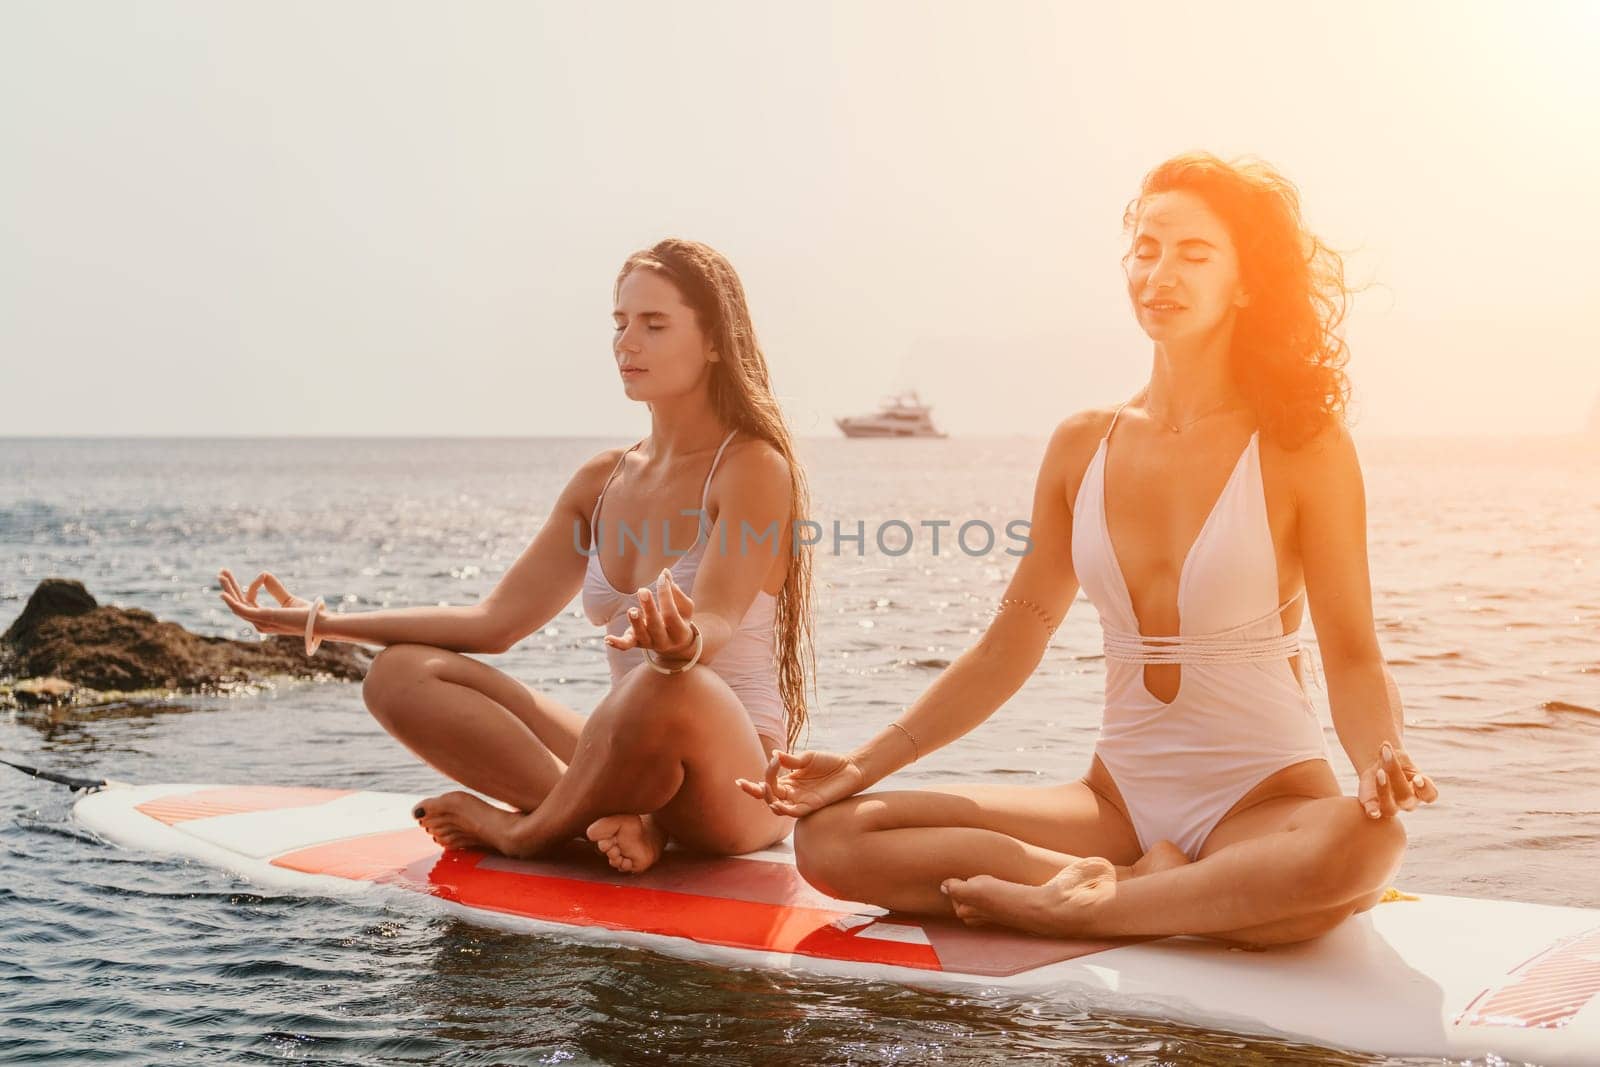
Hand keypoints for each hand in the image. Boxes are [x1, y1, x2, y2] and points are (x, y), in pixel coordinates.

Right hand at [217, 568, 315, 637]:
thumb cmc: (306, 614)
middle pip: (239, 603)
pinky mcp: (263, 617)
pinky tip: (223, 593)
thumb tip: (263, 574)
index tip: (264, 575)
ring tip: (221, 574)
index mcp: (264, 620)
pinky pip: (242, 609)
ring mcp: (260, 621)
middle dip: (230, 587)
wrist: (319, 622)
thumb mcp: (287, 599)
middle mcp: (259, 623)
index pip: (249, 602)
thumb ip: (274, 589)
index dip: (253, 586)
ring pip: (237, 604)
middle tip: (222, 572)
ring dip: (228, 589)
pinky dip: (231, 601)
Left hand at [604, 568, 696, 659]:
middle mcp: (664, 641)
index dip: (666, 595)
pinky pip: (625, 645)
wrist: (673, 643)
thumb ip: (675, 592)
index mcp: (679, 632)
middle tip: (642, 591)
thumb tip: (665, 573)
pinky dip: (616, 643)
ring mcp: (648, 643)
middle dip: (649, 608)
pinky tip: (607, 638)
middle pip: (655, 625)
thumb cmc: (679, 619)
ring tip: (632, 610)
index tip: (662, 578)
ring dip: (634, 622)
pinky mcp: (635, 642)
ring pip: (640, 634)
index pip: (671, 613)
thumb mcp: (684, 608)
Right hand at [736, 750, 865, 817]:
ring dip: (767, 799)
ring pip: (776, 806)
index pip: (767, 782)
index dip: (762, 775)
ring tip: (763, 787)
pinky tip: (777, 803)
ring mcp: (800, 800)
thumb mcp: (808, 758)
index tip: (772, 760)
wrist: (851, 768)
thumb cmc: (830, 762)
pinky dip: (783, 809)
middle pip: (766, 796)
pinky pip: (793, 812)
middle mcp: (791, 793)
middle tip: (745, 784)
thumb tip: (774, 754)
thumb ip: (791, 760)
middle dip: (754, 790)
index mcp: (788, 781)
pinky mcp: (811, 806)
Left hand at [1357, 740, 1439, 818]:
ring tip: (1379, 772)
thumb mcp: (1399, 756)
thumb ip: (1396, 754)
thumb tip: (1385, 748)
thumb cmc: (1395, 762)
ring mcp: (1391, 807)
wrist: (1377, 769)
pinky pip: (1374, 813)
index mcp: (1420, 790)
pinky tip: (1372, 811)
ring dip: (1384, 790)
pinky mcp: (1374, 807)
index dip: (1426, 789)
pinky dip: (1373, 812)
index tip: (1419, 778)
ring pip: (1390, 808)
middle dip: (1395, 773)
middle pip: (1405, 796)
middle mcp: (1408, 802)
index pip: (1429, 795)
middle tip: (1387, 754)